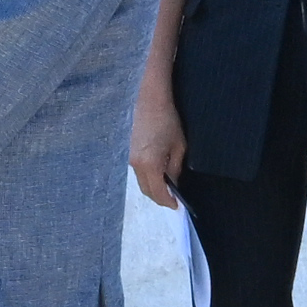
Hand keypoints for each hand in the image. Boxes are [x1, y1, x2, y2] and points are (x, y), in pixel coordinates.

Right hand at [128, 72, 186, 208]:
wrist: (148, 100)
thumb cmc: (167, 121)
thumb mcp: (178, 146)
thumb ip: (175, 168)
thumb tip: (174, 182)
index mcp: (150, 164)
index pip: (158, 192)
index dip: (168, 201)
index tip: (177, 206)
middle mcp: (136, 165)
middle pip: (147, 190)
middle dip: (160, 197)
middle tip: (173, 199)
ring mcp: (129, 159)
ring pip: (141, 182)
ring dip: (153, 187)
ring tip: (167, 185)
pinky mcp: (128, 152)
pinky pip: (138, 172)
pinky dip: (147, 176)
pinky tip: (157, 171)